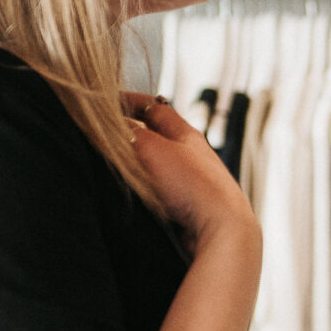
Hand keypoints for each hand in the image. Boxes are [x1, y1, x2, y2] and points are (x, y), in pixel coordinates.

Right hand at [123, 93, 257, 255]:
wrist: (222, 229)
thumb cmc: (194, 186)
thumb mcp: (153, 149)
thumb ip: (130, 133)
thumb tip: (113, 123)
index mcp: (187, 134)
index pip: (156, 107)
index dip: (132, 101)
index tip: (109, 101)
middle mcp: (194, 155)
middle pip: (159, 136)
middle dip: (133, 134)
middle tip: (108, 136)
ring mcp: (195, 182)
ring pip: (161, 165)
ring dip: (139, 164)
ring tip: (118, 167)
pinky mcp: (192, 207)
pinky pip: (164, 191)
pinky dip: (147, 189)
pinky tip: (138, 197)